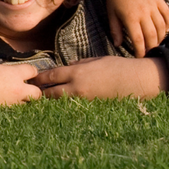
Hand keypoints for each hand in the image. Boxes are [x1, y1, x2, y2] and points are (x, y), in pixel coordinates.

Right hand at [0, 63, 42, 109]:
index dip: (30, 72)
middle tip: (25, 90)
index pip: (32, 71)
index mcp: (13, 74)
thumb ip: (6, 72)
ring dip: (23, 102)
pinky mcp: (2, 114)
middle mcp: (16, 90)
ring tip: (13, 99)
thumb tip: (12, 75)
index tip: (27, 74)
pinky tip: (4, 105)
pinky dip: (12, 109)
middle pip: (37, 93)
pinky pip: (14, 112)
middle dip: (33, 91)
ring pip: (27, 105)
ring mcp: (10, 104)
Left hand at [32, 56, 168, 99]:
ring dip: (52, 100)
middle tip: (32, 92)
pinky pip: (74, 107)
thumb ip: (79, 64)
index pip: (52, 75)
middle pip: (52, 93)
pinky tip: (62, 106)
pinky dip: (66, 105)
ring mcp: (84, 99)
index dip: (40, 78)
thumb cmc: (118, 67)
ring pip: (61, 102)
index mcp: (78, 72)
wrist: (136, 81)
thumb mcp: (96, 60)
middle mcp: (78, 87)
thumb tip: (67, 67)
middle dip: (42, 92)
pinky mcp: (91, 108)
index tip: (32, 79)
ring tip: (43, 100)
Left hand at [90, 0, 168, 53]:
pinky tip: (165, 30)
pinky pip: (167, 14)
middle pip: (152, 36)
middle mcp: (143, 12)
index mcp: (130, 18)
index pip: (138, 40)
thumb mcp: (111, 14)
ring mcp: (152, 5)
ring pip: (162, 27)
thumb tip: (118, 45)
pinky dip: (168, 24)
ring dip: (161, 37)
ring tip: (157, 43)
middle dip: (152, 47)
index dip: (140, 51)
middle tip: (150, 52)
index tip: (140, 57)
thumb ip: (115, 30)